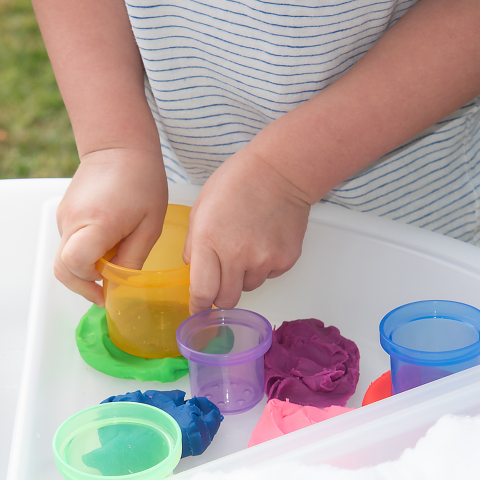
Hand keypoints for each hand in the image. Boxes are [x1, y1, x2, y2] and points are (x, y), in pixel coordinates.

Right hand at [55, 147, 167, 304]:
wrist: (118, 146)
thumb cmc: (140, 179)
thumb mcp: (149, 225)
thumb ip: (133, 259)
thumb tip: (119, 286)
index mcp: (96, 223)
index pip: (73, 265)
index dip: (88, 283)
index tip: (106, 289)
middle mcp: (72, 221)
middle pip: (62, 268)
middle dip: (82, 285)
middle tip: (104, 290)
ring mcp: (63, 217)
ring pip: (65, 257)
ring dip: (85, 268)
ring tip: (112, 259)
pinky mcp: (63, 214)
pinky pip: (69, 244)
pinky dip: (83, 253)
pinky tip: (106, 244)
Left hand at [183, 145, 311, 313]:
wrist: (281, 171)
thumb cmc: (238, 182)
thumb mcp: (201, 208)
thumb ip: (193, 244)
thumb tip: (193, 270)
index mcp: (209, 241)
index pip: (201, 292)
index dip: (197, 305)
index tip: (197, 309)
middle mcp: (236, 256)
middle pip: (226, 300)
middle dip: (219, 296)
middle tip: (220, 280)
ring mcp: (264, 260)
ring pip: (248, 288)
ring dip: (242, 278)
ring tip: (245, 247)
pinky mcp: (285, 260)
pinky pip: (268, 276)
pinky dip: (263, 267)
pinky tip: (263, 241)